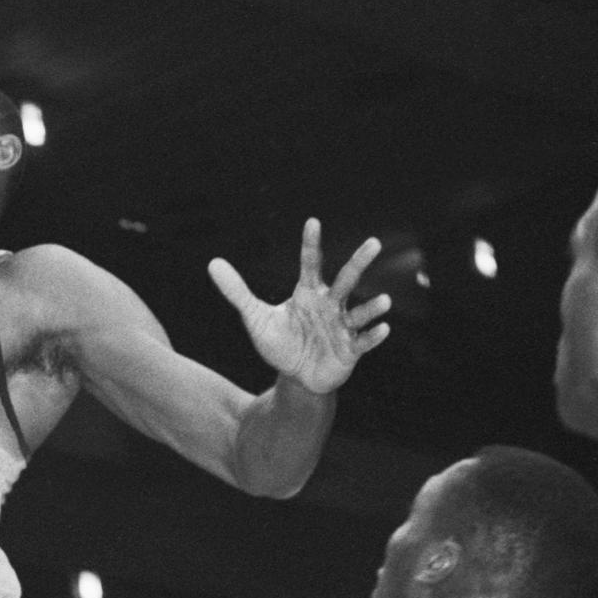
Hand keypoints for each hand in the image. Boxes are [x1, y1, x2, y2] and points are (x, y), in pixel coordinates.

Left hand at [209, 219, 391, 393]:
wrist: (296, 376)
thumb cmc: (281, 342)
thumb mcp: (255, 317)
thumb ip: (237, 292)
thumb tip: (212, 263)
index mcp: (308, 293)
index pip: (310, 263)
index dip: (310, 243)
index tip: (312, 221)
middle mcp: (330, 304)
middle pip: (346, 279)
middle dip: (359, 261)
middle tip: (374, 241)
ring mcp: (342, 326)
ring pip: (359, 312)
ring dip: (371, 307)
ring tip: (385, 300)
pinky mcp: (350, 350)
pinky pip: (363, 341)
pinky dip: (373, 335)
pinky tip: (383, 328)